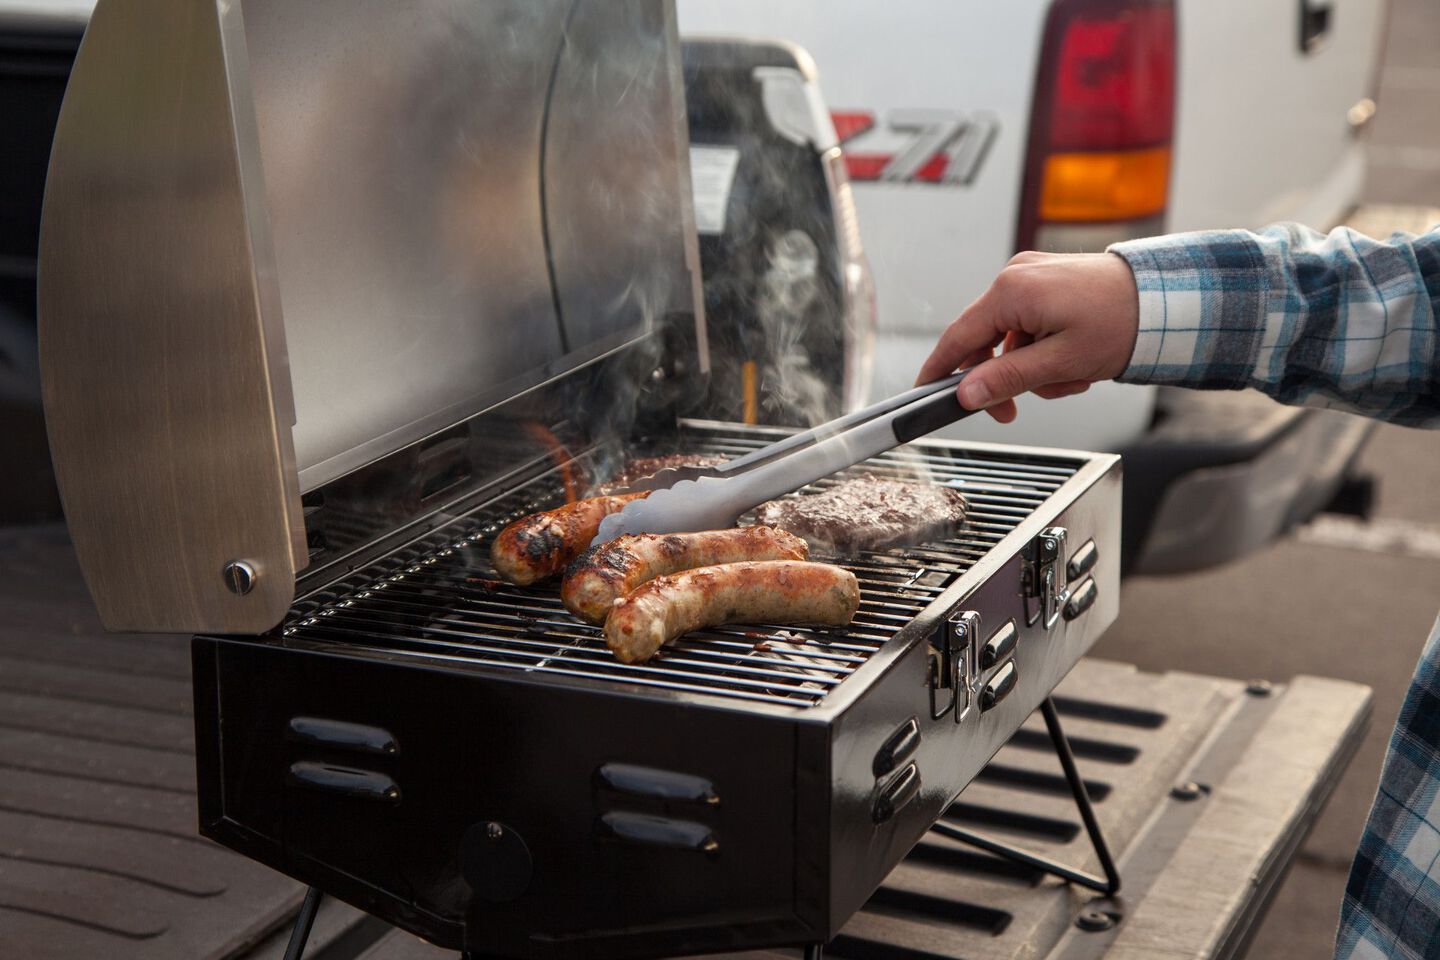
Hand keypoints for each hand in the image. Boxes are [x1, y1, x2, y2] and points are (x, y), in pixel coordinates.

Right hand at [916, 252, 1140, 422]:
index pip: (958, 337)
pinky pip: (1029, 325)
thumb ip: (1008, 379)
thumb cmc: (1123, 322)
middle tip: (1013, 412)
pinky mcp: (1048, 282)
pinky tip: (1074, 362)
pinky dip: (1044, 350)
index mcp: (1012, 291)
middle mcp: (1016, 277)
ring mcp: (1033, 276)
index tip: (924, 393)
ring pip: (1010, 338)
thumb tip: (967, 394)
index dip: (938, 369)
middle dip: (1004, 379)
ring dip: (1032, 368)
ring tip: (1070, 379)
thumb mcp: (1061, 362)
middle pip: (984, 341)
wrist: (1169, 298)